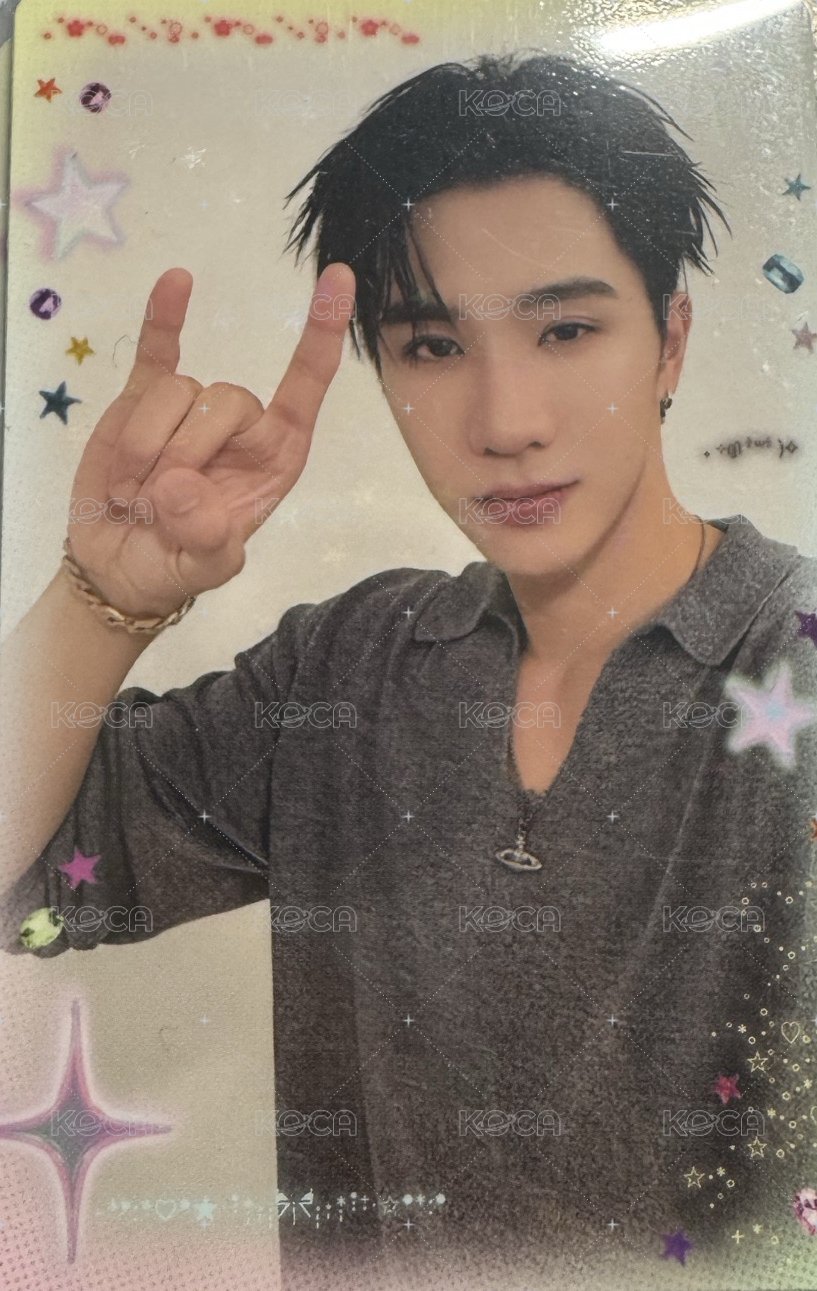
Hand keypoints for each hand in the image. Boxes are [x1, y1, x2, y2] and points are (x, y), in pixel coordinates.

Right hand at [66, 262, 354, 617]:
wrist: (118, 565)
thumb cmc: (173, 567)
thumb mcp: (201, 570)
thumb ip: (206, 541)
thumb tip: (182, 488)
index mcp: (273, 460)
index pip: (305, 390)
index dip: (321, 337)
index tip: (338, 279)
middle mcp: (241, 429)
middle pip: (225, 399)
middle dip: (182, 453)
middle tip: (155, 505)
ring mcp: (190, 410)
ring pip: (175, 391)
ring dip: (144, 446)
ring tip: (133, 494)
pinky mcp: (142, 400)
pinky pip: (157, 351)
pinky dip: (163, 317)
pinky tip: (176, 281)